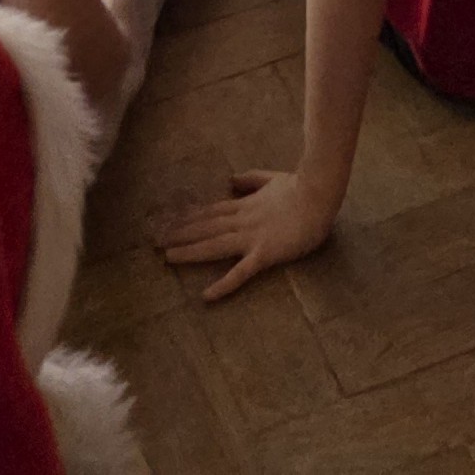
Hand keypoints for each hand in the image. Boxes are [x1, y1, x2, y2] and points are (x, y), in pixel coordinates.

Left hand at [160, 167, 338, 300]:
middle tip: (154, 240)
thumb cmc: (301, 187)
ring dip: (191, 251)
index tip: (166, 221)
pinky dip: (223, 284)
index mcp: (244, 205)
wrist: (320, 193)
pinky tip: (206, 296)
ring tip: (168, 257)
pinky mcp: (264, 254)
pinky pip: (241, 272)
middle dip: (179, 233)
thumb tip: (231, 180)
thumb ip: (251, 180)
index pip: (210, 212)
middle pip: (205, 227)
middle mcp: (242, 221)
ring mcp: (252, 238)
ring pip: (215, 245)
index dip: (187, 217)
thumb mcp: (272, 179)